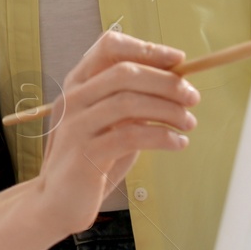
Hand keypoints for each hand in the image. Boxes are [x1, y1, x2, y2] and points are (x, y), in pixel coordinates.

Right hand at [34, 31, 196, 237]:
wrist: (57, 202)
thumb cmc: (90, 159)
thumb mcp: (109, 122)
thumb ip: (131, 100)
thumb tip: (177, 82)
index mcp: (78, 83)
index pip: (109, 47)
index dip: (147, 49)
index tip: (179, 60)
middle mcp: (73, 99)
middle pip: (125, 72)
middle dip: (166, 82)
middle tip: (193, 97)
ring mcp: (76, 126)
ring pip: (128, 102)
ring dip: (168, 110)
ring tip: (189, 123)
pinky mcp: (85, 155)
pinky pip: (130, 137)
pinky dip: (162, 137)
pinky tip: (178, 143)